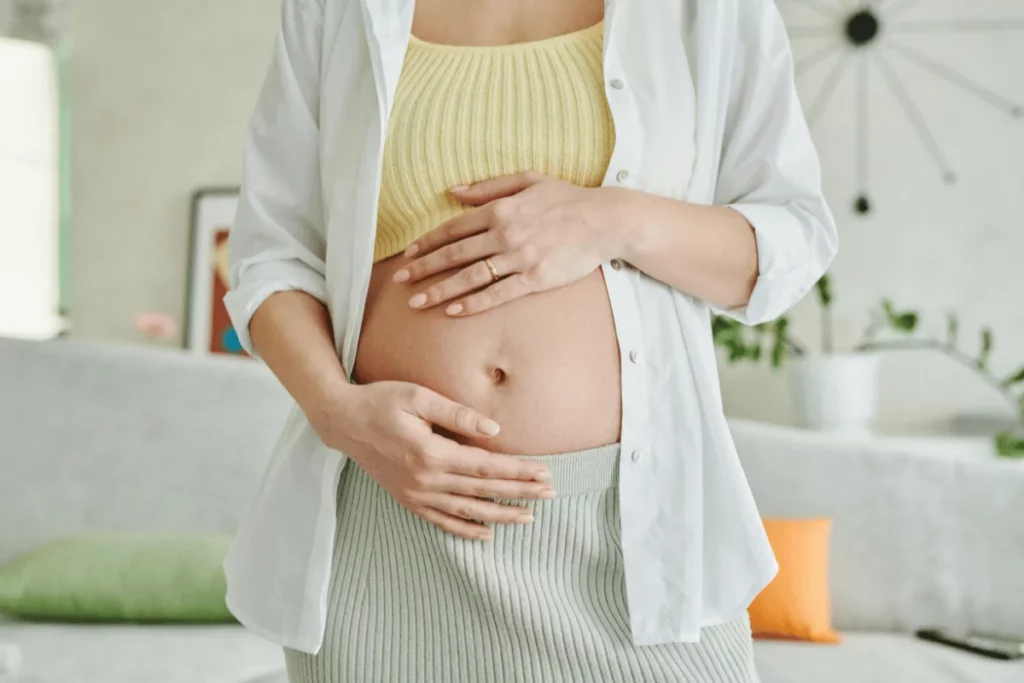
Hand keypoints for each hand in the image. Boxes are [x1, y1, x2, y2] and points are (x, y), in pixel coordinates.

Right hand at [311, 381, 554, 540]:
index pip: (486, 467)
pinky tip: (487, 533)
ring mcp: (415, 494)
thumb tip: (495, 431)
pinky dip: (465, 529)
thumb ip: (458, 414)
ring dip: (500, 515)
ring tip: (529, 518)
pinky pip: (441, 520)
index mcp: (431, 453)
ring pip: (467, 511)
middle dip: (519, 492)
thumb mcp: (419, 397)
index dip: (517, 470)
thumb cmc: (381, 401)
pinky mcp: (408, 499)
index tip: (544, 472)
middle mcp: (425, 480)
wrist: (343, 422)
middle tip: (550, 494)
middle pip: (483, 491)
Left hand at [392, 172, 627, 314]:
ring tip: (418, 303)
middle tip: (400, 280)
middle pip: (456, 254)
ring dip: (441, 290)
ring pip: (471, 276)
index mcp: (500, 209)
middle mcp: (505, 233)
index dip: (428, 242)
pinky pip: (498, 293)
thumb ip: (487, 186)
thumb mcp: (527, 179)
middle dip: (424, 268)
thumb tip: (452, 190)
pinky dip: (474, 303)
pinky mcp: (536, 279)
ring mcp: (520, 258)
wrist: (605, 220)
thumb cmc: (567, 198)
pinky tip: (454, 311)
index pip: (454, 228)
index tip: (409, 254)